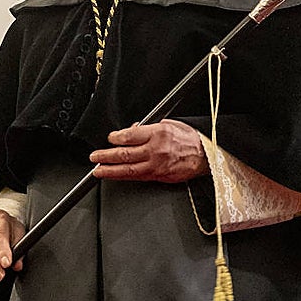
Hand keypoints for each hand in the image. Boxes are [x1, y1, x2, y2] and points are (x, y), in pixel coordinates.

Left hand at [89, 120, 207, 182]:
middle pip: (125, 154)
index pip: (130, 136)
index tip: (109, 138)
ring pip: (129, 170)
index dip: (116, 138)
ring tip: (98, 170)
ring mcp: (157, 166)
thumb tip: (131, 130)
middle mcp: (156, 150)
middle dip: (106, 156)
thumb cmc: (189, 138)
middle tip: (94, 157)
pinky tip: (114, 176)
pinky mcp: (160, 177)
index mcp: (158, 133)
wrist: (206, 155)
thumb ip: (148, 127)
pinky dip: (124, 177)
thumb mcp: (169, 123)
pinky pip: (138, 177)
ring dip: (110, 170)